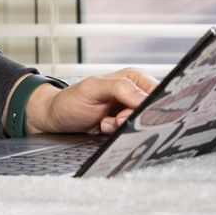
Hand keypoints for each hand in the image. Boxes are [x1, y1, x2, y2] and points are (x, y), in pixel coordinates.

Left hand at [27, 69, 158, 134]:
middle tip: (115, 118)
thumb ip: (119, 88)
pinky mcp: (128, 127)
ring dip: (125, 128)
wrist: (56, 119)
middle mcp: (137, 94)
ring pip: (145, 126)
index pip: (159, 92)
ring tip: (106, 122)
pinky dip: (120, 135)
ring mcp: (132, 112)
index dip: (151, 104)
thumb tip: (144, 98)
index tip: (136, 112)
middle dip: (135, 118)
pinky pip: (135, 136)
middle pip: (154, 112)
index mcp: (134, 78)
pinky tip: (105, 128)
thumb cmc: (70, 100)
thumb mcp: (92, 88)